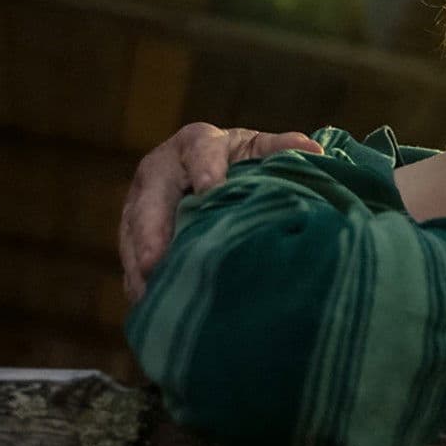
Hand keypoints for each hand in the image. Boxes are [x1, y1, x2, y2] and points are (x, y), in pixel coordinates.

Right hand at [118, 123, 319, 300]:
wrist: (215, 172)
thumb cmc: (243, 161)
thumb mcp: (259, 151)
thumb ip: (282, 149)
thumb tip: (315, 150)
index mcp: (198, 143)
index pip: (200, 152)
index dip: (205, 169)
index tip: (209, 190)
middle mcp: (162, 168)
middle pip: (152, 196)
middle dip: (152, 229)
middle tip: (154, 260)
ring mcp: (142, 200)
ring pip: (133, 229)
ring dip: (140, 261)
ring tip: (149, 290)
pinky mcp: (134, 230)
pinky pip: (130, 254)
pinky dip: (138, 279)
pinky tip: (149, 302)